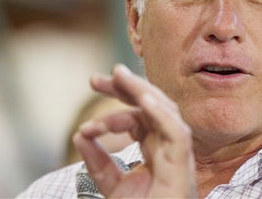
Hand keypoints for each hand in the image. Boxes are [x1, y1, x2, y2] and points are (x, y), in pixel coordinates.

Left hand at [73, 64, 196, 197]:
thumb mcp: (112, 187)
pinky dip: (161, 115)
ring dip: (142, 91)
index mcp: (157, 149)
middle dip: (127, 87)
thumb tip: (79, 134)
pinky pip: (176, 132)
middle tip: (97, 78)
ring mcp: (179, 154)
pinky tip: (143, 100)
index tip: (84, 127)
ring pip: (166, 111)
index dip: (113, 110)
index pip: (138, 117)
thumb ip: (98, 162)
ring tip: (118, 76)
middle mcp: (170, 146)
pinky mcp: (182, 166)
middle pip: (153, 105)